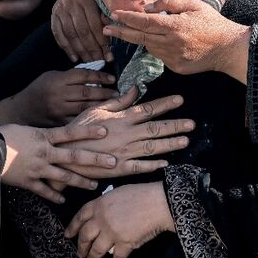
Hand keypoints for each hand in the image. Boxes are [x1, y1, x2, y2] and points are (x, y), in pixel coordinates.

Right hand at [0, 68, 118, 127]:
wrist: (21, 110)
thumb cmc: (38, 90)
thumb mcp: (51, 76)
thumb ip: (70, 76)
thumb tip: (95, 75)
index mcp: (57, 81)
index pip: (83, 76)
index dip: (100, 77)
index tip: (113, 80)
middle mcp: (58, 95)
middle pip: (86, 93)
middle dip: (105, 94)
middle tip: (119, 95)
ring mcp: (57, 111)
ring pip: (84, 109)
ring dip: (101, 109)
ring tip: (114, 110)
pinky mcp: (56, 125)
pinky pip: (76, 125)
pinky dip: (89, 125)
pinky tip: (100, 124)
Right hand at [0, 123, 116, 203]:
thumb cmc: (3, 135)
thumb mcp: (25, 128)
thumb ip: (41, 134)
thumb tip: (54, 134)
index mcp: (43, 137)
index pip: (70, 133)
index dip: (88, 132)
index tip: (105, 132)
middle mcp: (45, 153)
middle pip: (74, 157)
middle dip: (95, 160)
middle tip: (112, 162)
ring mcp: (38, 169)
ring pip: (64, 177)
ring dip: (80, 182)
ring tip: (94, 186)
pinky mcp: (28, 182)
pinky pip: (44, 191)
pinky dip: (54, 196)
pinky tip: (63, 200)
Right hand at [51, 0, 112, 62]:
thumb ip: (106, 13)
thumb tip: (111, 32)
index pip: (94, 25)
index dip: (102, 42)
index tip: (109, 56)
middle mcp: (70, 3)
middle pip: (82, 32)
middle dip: (92, 50)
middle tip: (100, 62)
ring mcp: (60, 8)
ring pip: (70, 34)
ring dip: (80, 51)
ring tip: (90, 62)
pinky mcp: (54, 13)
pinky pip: (58, 33)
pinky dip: (66, 47)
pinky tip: (74, 57)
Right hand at [58, 87, 193, 178]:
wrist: (65, 154)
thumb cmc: (79, 130)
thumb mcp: (97, 109)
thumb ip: (118, 100)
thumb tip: (135, 89)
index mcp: (121, 119)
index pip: (147, 109)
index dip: (165, 104)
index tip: (180, 100)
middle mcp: (126, 134)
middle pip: (155, 128)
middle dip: (175, 125)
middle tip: (192, 124)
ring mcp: (124, 152)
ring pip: (152, 147)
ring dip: (170, 144)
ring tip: (185, 140)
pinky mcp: (120, 168)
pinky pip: (140, 167)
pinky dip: (153, 165)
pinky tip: (166, 163)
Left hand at [65, 182, 174, 257]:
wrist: (158, 202)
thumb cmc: (141, 194)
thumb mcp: (117, 192)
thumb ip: (105, 204)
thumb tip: (100, 215)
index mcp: (99, 204)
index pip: (80, 217)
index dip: (73, 227)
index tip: (68, 235)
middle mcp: (101, 219)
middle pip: (85, 236)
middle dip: (81, 246)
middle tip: (80, 252)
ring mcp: (111, 232)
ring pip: (97, 249)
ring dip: (93, 256)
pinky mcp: (124, 244)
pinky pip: (117, 257)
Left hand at [107, 0, 251, 81]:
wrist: (229, 49)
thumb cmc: (212, 23)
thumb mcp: (193, 5)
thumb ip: (169, 3)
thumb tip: (147, 8)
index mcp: (174, 26)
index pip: (144, 22)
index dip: (127, 18)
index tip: (113, 14)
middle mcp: (171, 44)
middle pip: (139, 37)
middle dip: (120, 32)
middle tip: (105, 28)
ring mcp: (173, 58)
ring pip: (149, 47)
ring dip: (140, 38)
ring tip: (132, 30)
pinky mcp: (176, 68)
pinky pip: (160, 55)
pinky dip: (157, 46)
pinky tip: (161, 40)